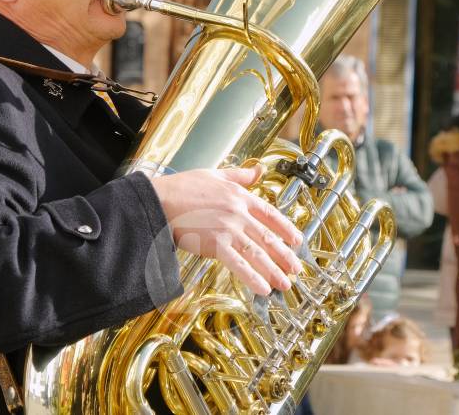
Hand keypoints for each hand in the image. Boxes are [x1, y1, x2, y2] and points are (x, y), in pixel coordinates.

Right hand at [150, 164, 303, 295]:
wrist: (161, 200)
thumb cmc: (183, 188)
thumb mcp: (215, 174)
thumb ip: (240, 175)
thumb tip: (258, 169)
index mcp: (241, 196)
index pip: (271, 214)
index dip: (286, 229)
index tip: (297, 241)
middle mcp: (239, 213)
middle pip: (268, 237)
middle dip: (285, 256)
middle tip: (296, 270)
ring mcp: (228, 229)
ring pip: (258, 253)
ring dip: (274, 271)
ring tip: (284, 284)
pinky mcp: (216, 244)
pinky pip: (238, 264)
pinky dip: (252, 277)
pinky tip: (263, 288)